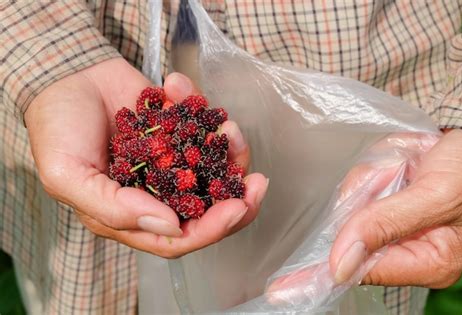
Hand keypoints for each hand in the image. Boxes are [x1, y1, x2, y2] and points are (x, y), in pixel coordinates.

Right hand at [25, 58, 267, 257]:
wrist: (62, 77)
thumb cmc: (57, 129)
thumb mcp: (68, 175)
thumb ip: (114, 207)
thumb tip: (170, 224)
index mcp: (131, 213)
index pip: (179, 236)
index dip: (211, 229)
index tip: (237, 208)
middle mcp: (157, 190)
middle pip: (208, 209)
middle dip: (238, 199)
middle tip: (258, 182)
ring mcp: (171, 159)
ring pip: (214, 168)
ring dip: (229, 150)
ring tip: (228, 126)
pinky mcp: (179, 129)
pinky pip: (203, 126)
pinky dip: (203, 108)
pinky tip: (180, 88)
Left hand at [266, 130, 461, 302]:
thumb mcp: (436, 194)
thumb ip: (386, 225)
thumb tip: (340, 265)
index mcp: (426, 261)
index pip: (360, 272)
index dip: (322, 272)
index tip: (281, 290)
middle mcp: (406, 249)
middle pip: (350, 234)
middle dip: (364, 198)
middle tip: (402, 170)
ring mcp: (394, 226)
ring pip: (352, 205)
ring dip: (373, 178)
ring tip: (408, 164)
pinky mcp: (387, 204)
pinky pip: (361, 188)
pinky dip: (375, 170)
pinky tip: (403, 162)